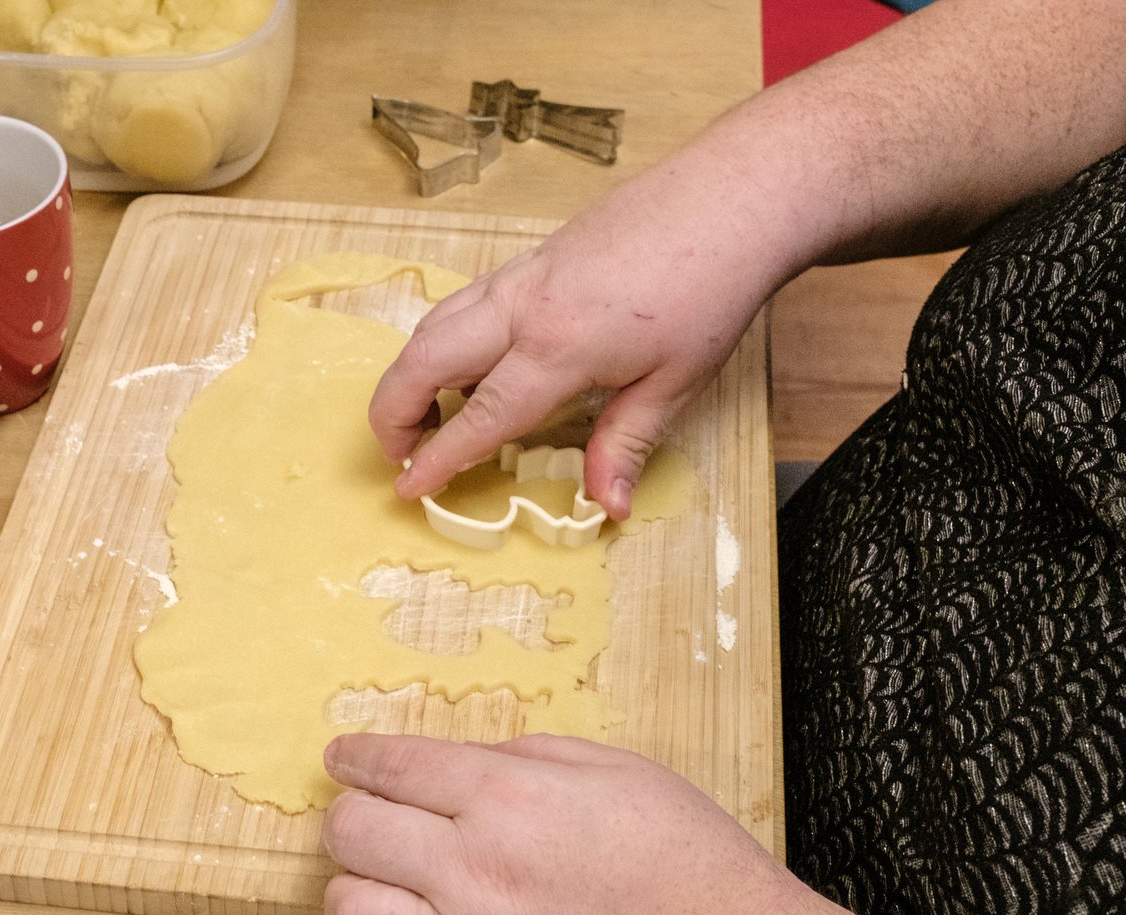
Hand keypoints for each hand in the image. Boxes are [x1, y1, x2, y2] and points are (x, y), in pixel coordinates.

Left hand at [320, 732, 798, 914]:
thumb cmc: (688, 861)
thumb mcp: (616, 768)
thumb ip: (526, 755)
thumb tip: (461, 762)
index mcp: (509, 796)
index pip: (392, 767)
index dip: (355, 756)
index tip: (344, 757)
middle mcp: (474, 868)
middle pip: (352, 833)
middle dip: (352, 816)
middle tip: (374, 817)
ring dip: (355, 892)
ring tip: (385, 885)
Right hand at [368, 151, 788, 519]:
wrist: (731, 196)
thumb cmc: (710, 288)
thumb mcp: (674, 383)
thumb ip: (626, 445)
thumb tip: (606, 506)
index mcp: (558, 347)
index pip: (478, 416)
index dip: (438, 460)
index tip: (408, 490)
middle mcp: (523, 307)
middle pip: (423, 360)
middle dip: (394, 413)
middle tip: (401, 455)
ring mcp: (521, 276)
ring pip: (435, 324)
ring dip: (412, 374)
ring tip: (427, 418)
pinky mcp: (531, 259)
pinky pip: (464, 303)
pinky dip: (442, 341)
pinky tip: (469, 367)